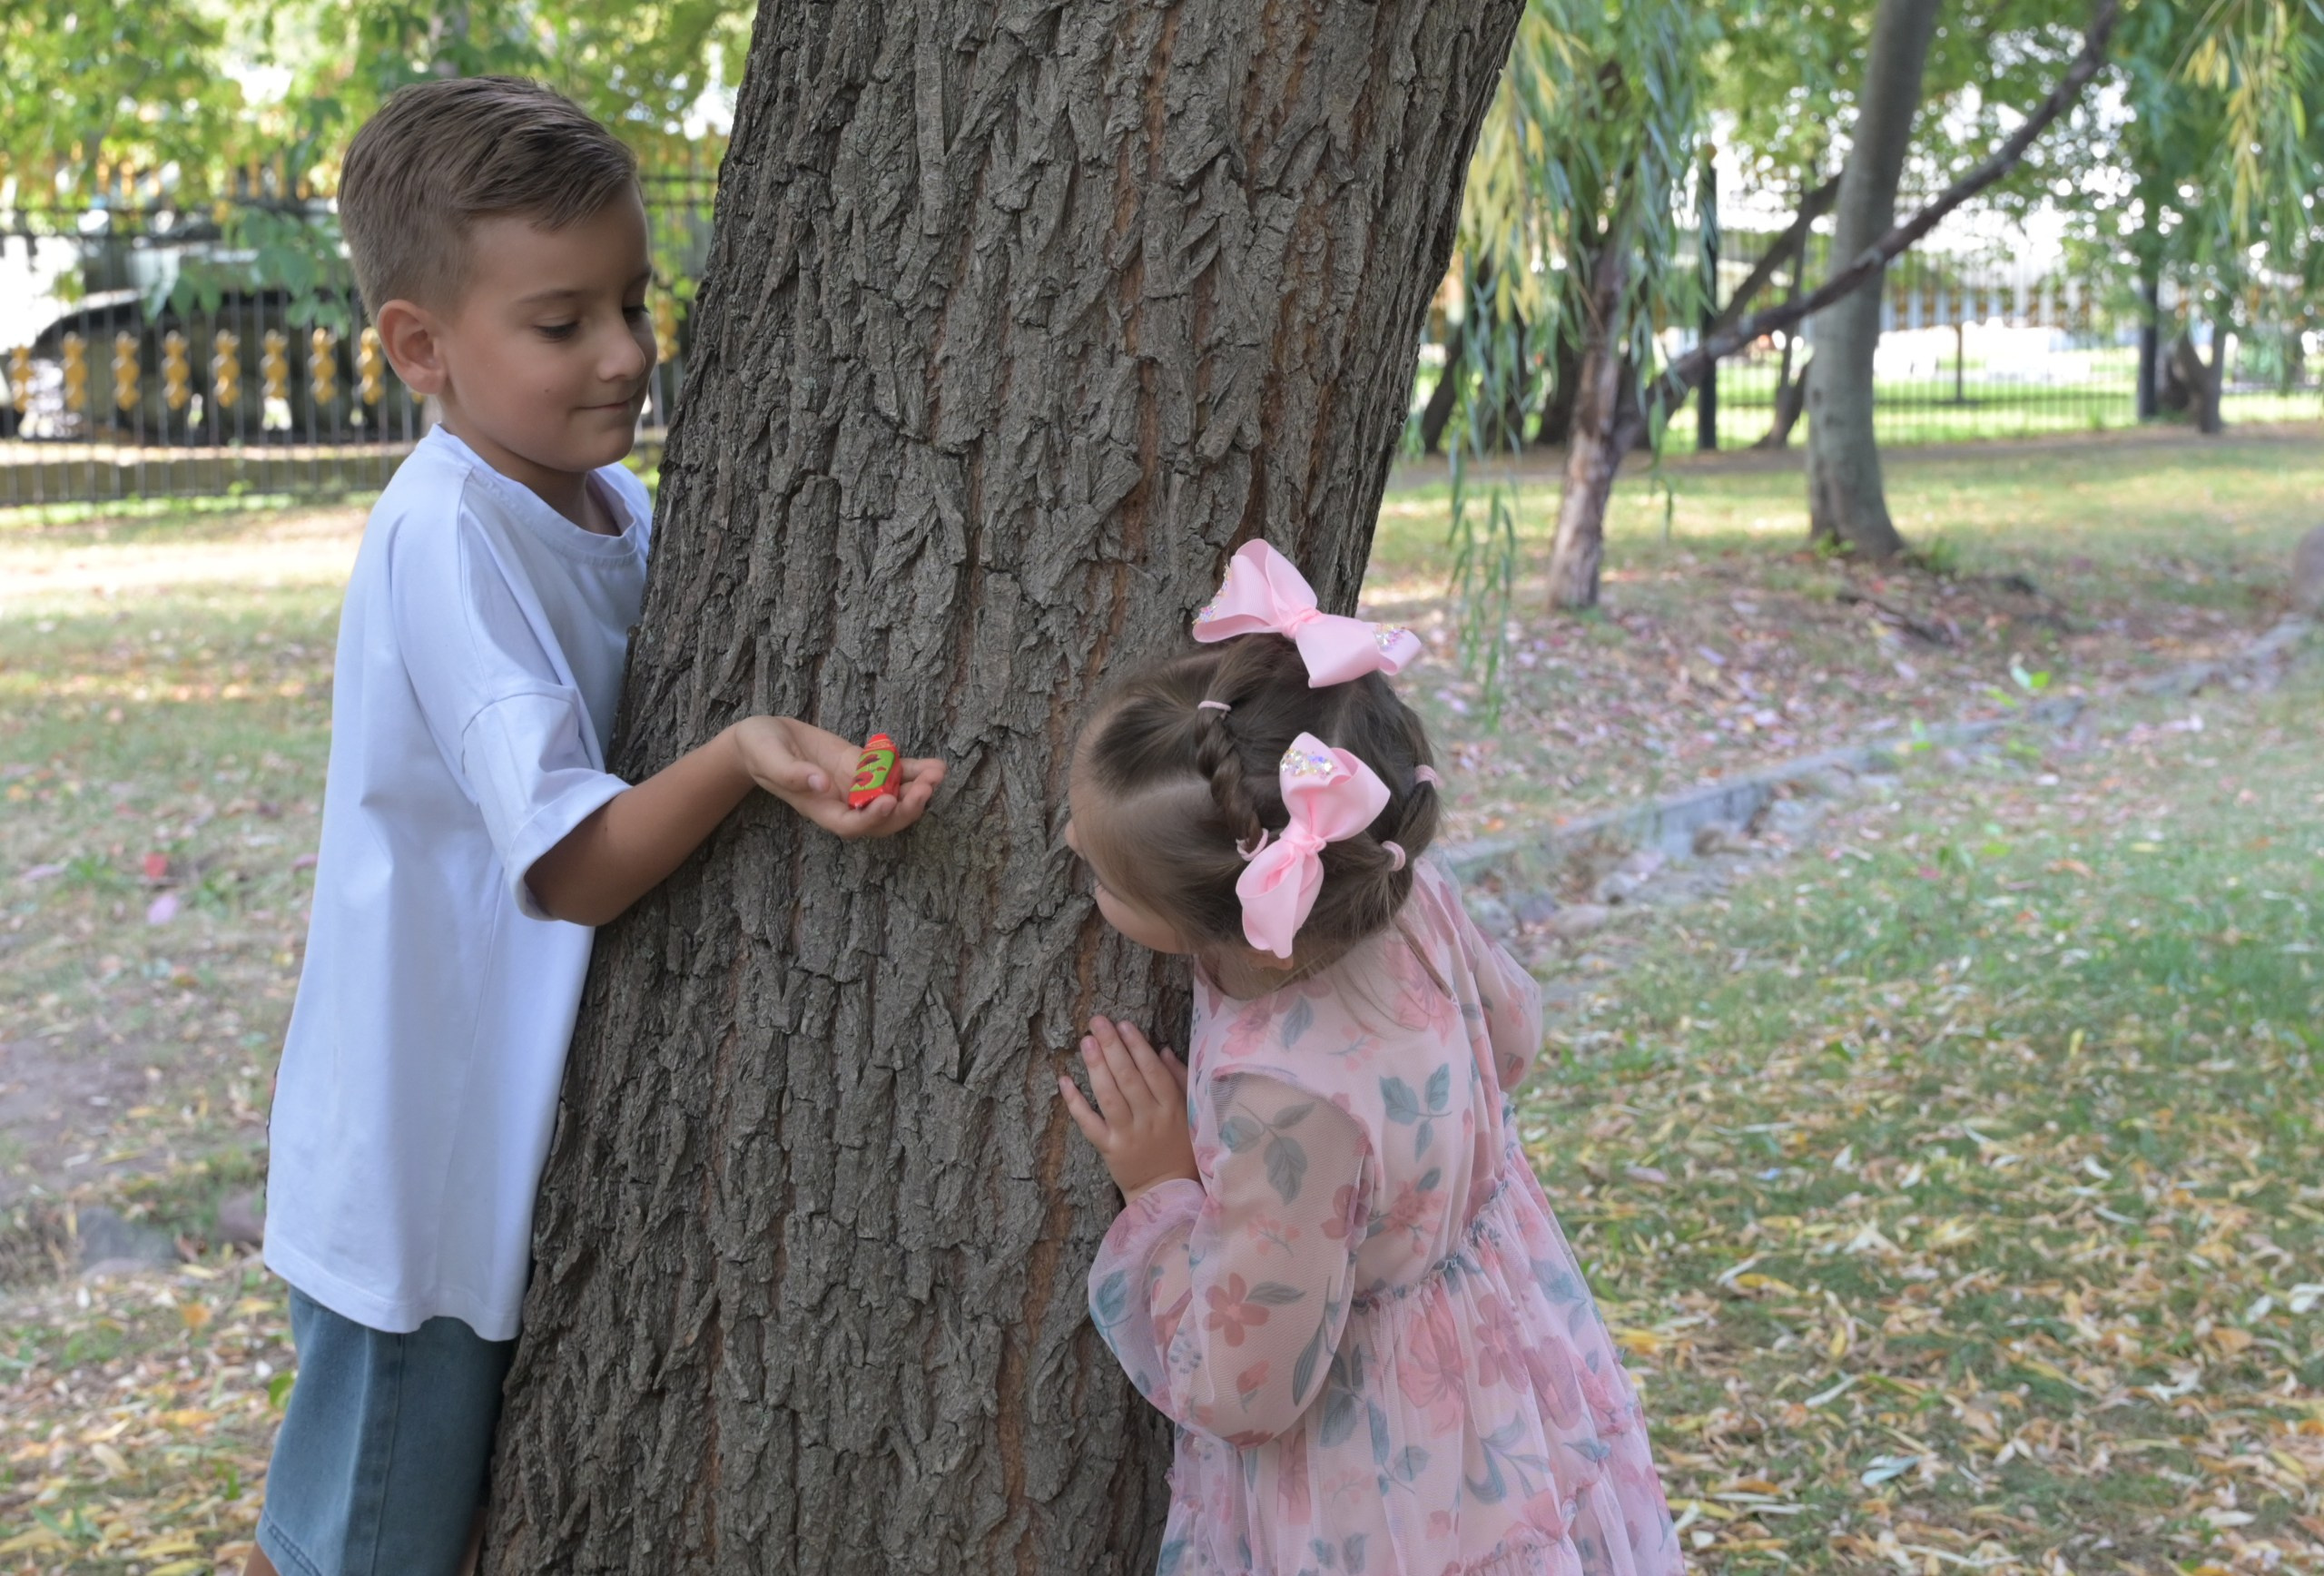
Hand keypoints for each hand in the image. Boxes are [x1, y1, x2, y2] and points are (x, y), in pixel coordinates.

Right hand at [729, 716, 945, 838]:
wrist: (764, 737)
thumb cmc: (760, 749)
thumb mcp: (768, 757)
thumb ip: (790, 773)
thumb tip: (820, 784)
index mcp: (819, 808)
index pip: (851, 825)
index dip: (872, 818)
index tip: (890, 801)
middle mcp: (842, 803)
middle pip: (882, 819)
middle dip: (907, 807)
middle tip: (926, 787)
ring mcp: (855, 786)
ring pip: (894, 796)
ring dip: (918, 788)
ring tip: (938, 772)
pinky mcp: (862, 766)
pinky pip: (892, 772)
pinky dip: (913, 770)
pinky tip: (934, 764)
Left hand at [1058, 1016, 1195, 1204]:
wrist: (1168, 1191)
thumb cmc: (1180, 1147)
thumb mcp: (1189, 1112)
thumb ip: (1178, 1080)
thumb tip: (1162, 1049)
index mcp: (1172, 1107)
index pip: (1153, 1071)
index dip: (1137, 1046)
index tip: (1123, 1024)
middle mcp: (1150, 1119)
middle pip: (1128, 1078)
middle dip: (1112, 1047)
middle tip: (1097, 1022)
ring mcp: (1129, 1135)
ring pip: (1109, 1096)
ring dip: (1096, 1067)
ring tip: (1086, 1042)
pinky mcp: (1110, 1150)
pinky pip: (1089, 1124)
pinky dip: (1075, 1103)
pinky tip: (1065, 1081)